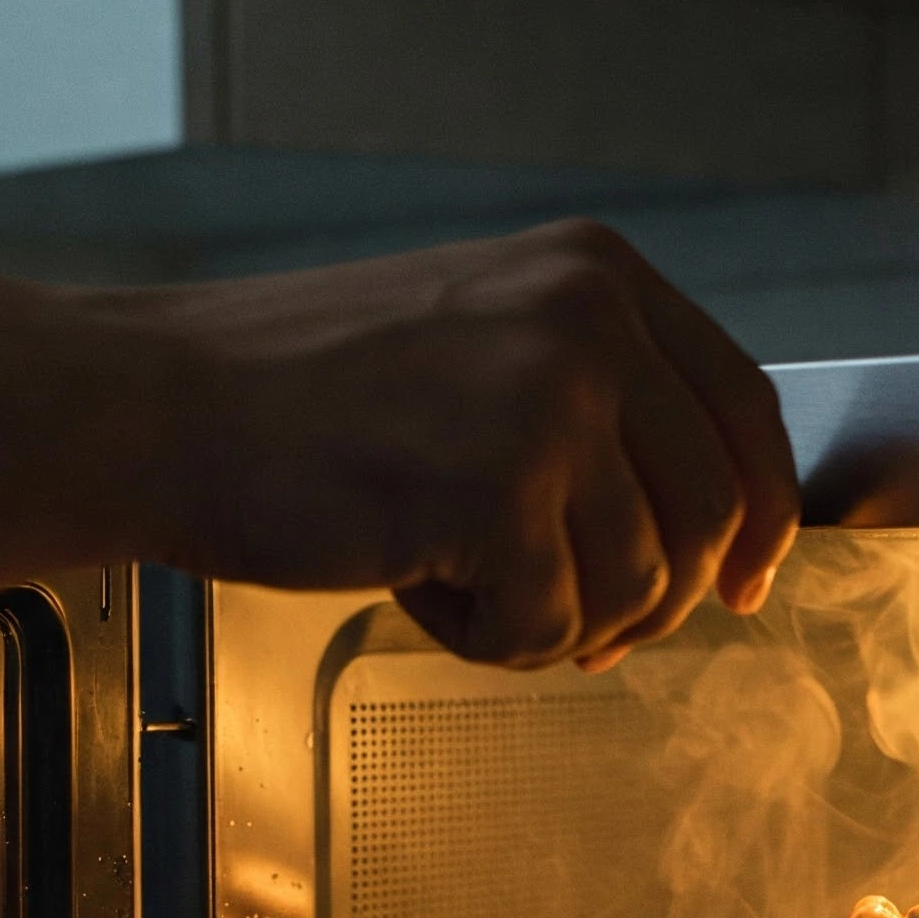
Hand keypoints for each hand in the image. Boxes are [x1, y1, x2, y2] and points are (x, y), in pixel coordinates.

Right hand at [96, 220, 800, 669]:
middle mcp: (588, 320)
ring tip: (460, 588)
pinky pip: (554, 627)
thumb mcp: (473, 346)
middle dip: (654, 604)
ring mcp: (548, 399)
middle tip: (576, 630)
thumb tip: (691, 540)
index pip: (745, 413)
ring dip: (555, 625)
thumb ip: (588, 408)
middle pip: (712, 517)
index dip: (764, 518)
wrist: (155, 405)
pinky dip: (494, 643)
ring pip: (639, 587)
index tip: (749, 583)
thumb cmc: (290, 395)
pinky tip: (420, 591)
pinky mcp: (496, 488)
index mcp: (595, 274)